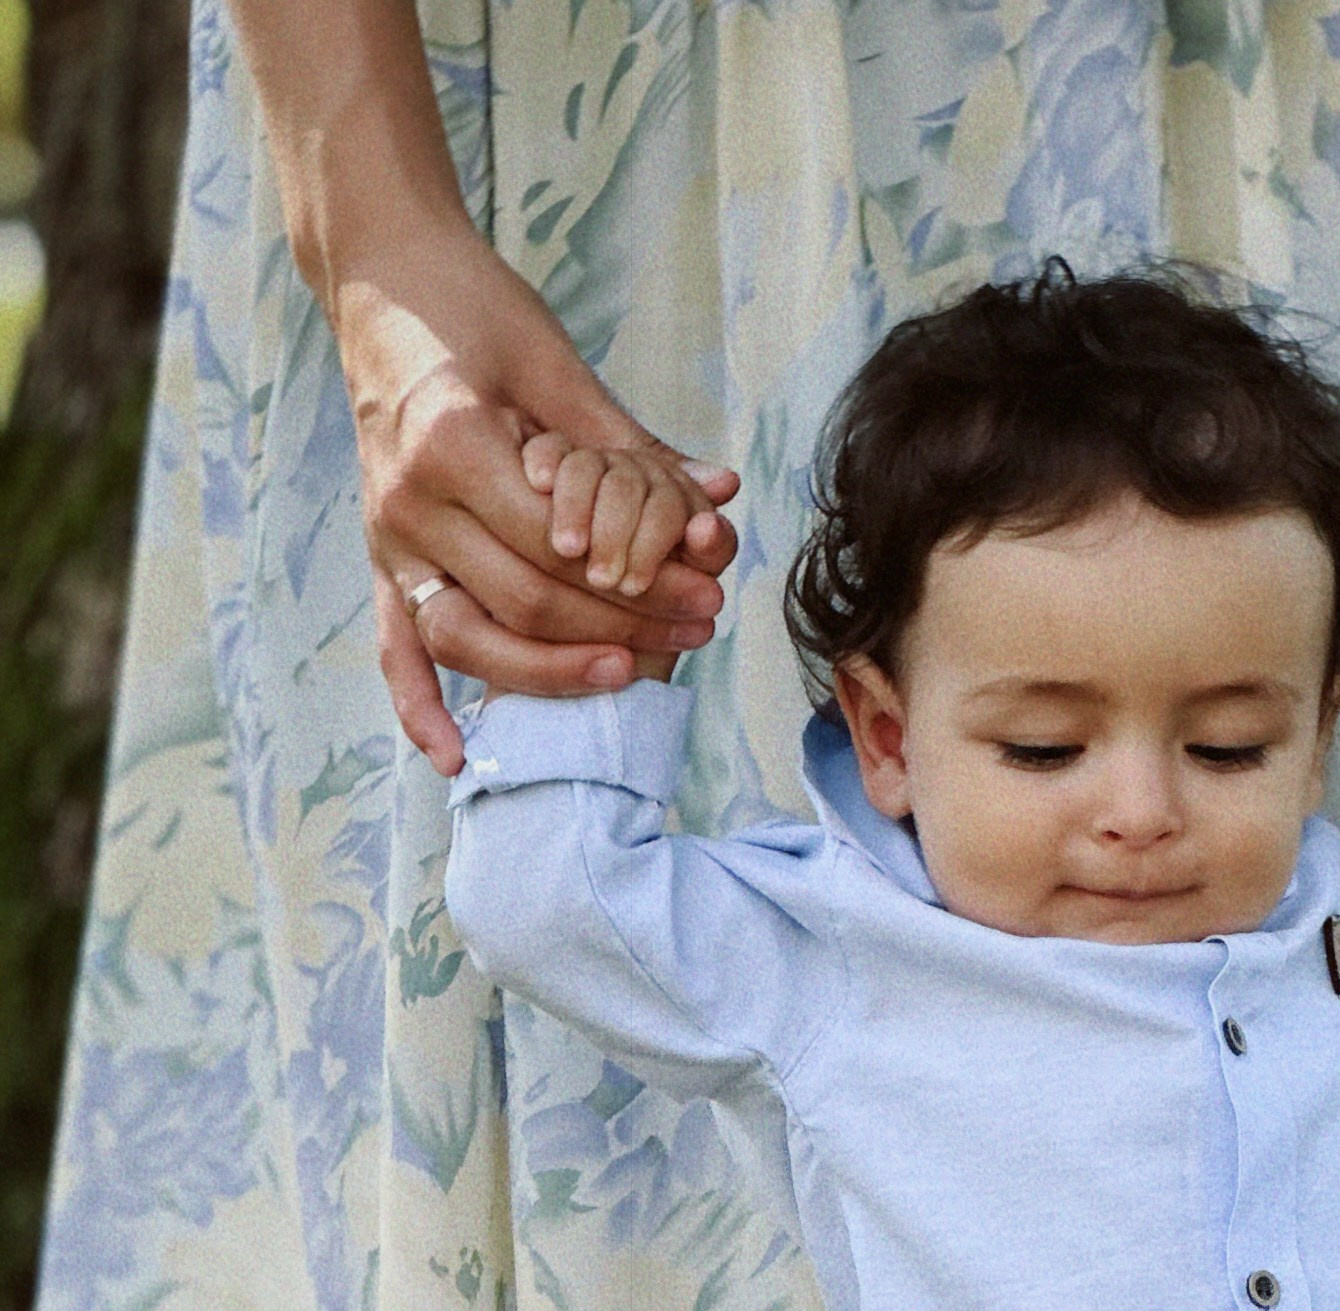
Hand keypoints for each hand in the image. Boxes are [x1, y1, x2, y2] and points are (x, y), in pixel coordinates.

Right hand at [338, 231, 739, 772]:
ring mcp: (387, 537)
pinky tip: (457, 760)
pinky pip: (395, 648)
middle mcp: (408, 502)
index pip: (558, 551)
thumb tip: (720, 498)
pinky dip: (420, 708)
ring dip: (551, 673)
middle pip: (526, 603)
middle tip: (700, 628)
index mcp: (451, 444)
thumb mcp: (555, 363)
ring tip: (629, 673)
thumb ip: (628, 446)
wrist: (383, 282)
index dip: (640, 582)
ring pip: (470, 640)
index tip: (708, 590)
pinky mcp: (380, 558)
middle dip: (622, 624)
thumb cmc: (477, 310)